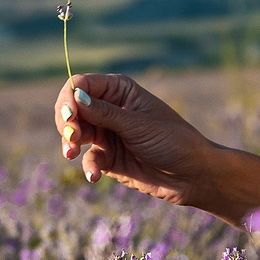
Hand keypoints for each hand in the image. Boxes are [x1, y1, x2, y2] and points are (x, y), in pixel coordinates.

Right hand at [56, 73, 221, 205]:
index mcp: (120, 90)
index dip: (70, 97)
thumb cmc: (173, 141)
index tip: (69, 114)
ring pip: (76, 133)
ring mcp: (108, 134)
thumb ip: (105, 113)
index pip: (82, 84)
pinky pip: (89, 159)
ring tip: (71, 153)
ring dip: (70, 143)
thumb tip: (75, 96)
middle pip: (72, 108)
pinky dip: (88, 166)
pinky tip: (94, 176)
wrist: (193, 175)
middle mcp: (109, 109)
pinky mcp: (108, 158)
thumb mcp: (139, 125)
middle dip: (67, 121)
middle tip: (72, 136)